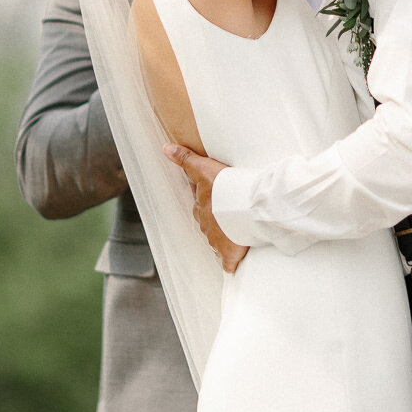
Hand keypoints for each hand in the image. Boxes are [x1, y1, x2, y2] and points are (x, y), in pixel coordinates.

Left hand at [163, 143, 249, 273]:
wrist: (246, 207)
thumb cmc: (226, 187)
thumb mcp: (203, 168)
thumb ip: (186, 159)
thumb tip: (166, 148)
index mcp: (200, 208)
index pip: (200, 204)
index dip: (207, 200)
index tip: (215, 198)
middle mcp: (206, 226)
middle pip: (208, 223)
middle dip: (215, 220)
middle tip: (226, 215)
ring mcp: (217, 242)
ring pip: (216, 241)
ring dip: (223, 238)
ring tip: (234, 233)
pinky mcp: (230, 254)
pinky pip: (228, 262)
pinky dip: (230, 262)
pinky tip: (232, 263)